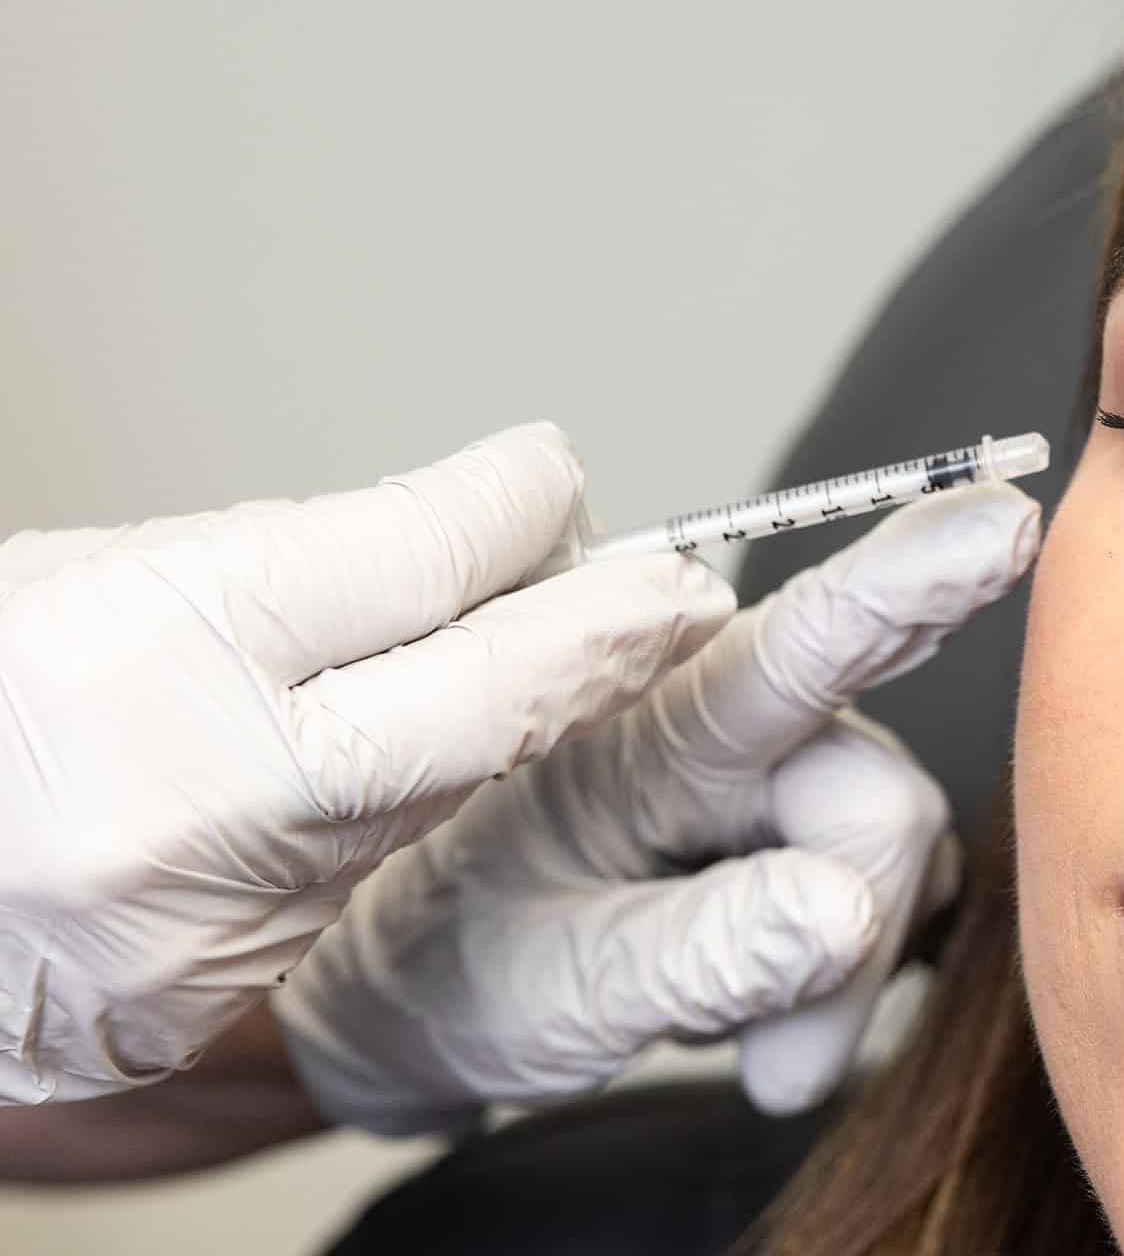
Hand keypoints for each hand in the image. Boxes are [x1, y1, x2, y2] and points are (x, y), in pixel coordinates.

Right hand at [0, 424, 733, 1102]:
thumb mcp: (107, 567)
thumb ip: (302, 562)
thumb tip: (482, 539)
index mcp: (155, 647)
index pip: (420, 558)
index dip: (519, 503)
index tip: (555, 474)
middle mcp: (202, 793)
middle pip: (492, 699)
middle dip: (611, 632)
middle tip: (680, 586)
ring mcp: (226, 913)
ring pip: (452, 791)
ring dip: (539, 712)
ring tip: (588, 648)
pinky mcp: (230, 986)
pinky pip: (376, 869)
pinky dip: (434, 798)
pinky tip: (452, 748)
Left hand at [270, 482, 1040, 1133]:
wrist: (413, 989)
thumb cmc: (456, 972)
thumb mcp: (558, 994)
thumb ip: (705, 952)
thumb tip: (848, 909)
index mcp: (646, 726)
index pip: (800, 644)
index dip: (907, 579)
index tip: (996, 520)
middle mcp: (723, 711)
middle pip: (878, 801)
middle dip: (846, 936)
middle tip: (772, 1058)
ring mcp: (774, 759)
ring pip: (892, 853)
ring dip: (834, 963)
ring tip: (725, 1012)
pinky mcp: (807, 804)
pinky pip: (887, 881)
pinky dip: (837, 958)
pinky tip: (755, 980)